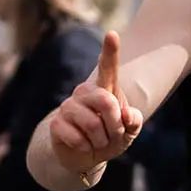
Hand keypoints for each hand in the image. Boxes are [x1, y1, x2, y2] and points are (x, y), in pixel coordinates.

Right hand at [47, 30, 140, 179]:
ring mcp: (68, 106)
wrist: (84, 155)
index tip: (112, 34)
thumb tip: (127, 115)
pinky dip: (86, 148)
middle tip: (114, 135)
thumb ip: (134, 121)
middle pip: (106, 102)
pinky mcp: (56, 123)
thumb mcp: (129, 131)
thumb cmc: (110, 137)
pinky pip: (78, 138)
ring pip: (93, 125)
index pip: (107, 67)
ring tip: (99, 142)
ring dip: (102, 141)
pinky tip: (83, 146)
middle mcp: (84, 93)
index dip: (110, 51)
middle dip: (116, 126)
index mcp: (104, 89)